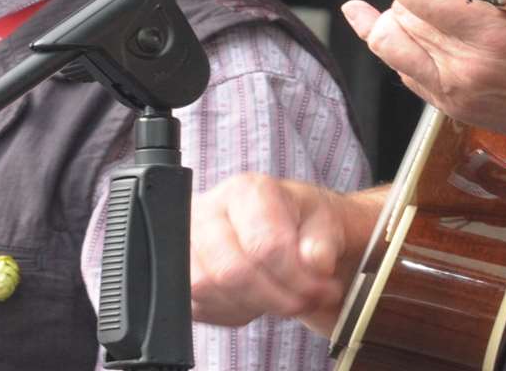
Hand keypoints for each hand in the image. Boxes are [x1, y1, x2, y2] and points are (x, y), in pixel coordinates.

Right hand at [189, 174, 382, 335]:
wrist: (287, 228)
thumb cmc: (302, 221)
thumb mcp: (325, 221)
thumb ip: (322, 240)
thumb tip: (316, 262)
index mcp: (246, 191)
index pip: (264, 244)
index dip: (297, 277)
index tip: (324, 289)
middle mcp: (209, 211)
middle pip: (231, 271)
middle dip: (275, 298)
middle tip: (305, 302)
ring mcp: (187, 241)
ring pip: (209, 290)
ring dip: (253, 305)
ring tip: (281, 297)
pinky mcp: (180, 272)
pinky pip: (199, 306)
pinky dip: (233, 312)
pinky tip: (256, 298)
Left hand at [342, 0, 505, 158]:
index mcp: (492, 33)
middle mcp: (468, 70)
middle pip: (394, 26)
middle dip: (410, 4)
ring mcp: (464, 100)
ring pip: (394, 55)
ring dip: (405, 31)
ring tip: (429, 17)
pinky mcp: (467, 117)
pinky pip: (415, 80)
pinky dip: (417, 58)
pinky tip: (437, 44)